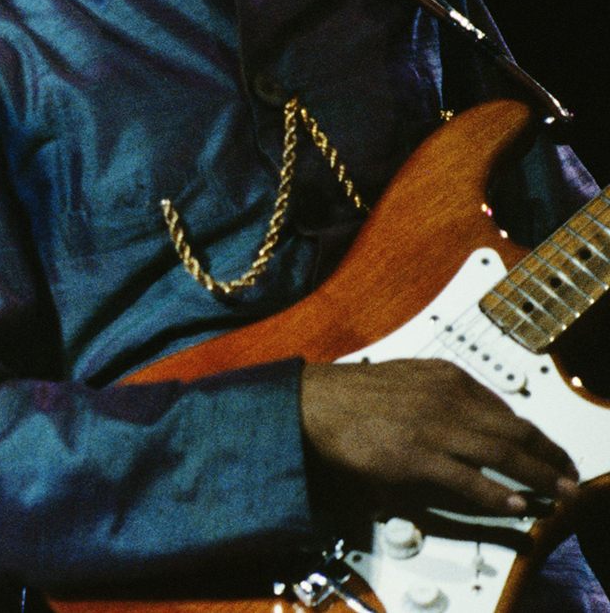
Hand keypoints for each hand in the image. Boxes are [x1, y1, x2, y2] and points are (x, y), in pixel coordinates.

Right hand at [300, 359, 578, 515]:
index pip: (505, 409)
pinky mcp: (417, 457)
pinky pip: (471, 480)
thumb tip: (473, 416)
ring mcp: (434, 428)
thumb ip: (442, 393)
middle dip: (550, 456)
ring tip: (560, 492)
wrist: (310, 404)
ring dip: (539, 475)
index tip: (545, 450)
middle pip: (516, 430)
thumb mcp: (407, 377)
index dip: (533, 434)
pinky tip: (517, 503)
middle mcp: (448, 399)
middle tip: (569, 475)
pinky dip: (498, 494)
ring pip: (504, 454)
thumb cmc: (350, 394)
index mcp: (447, 377)